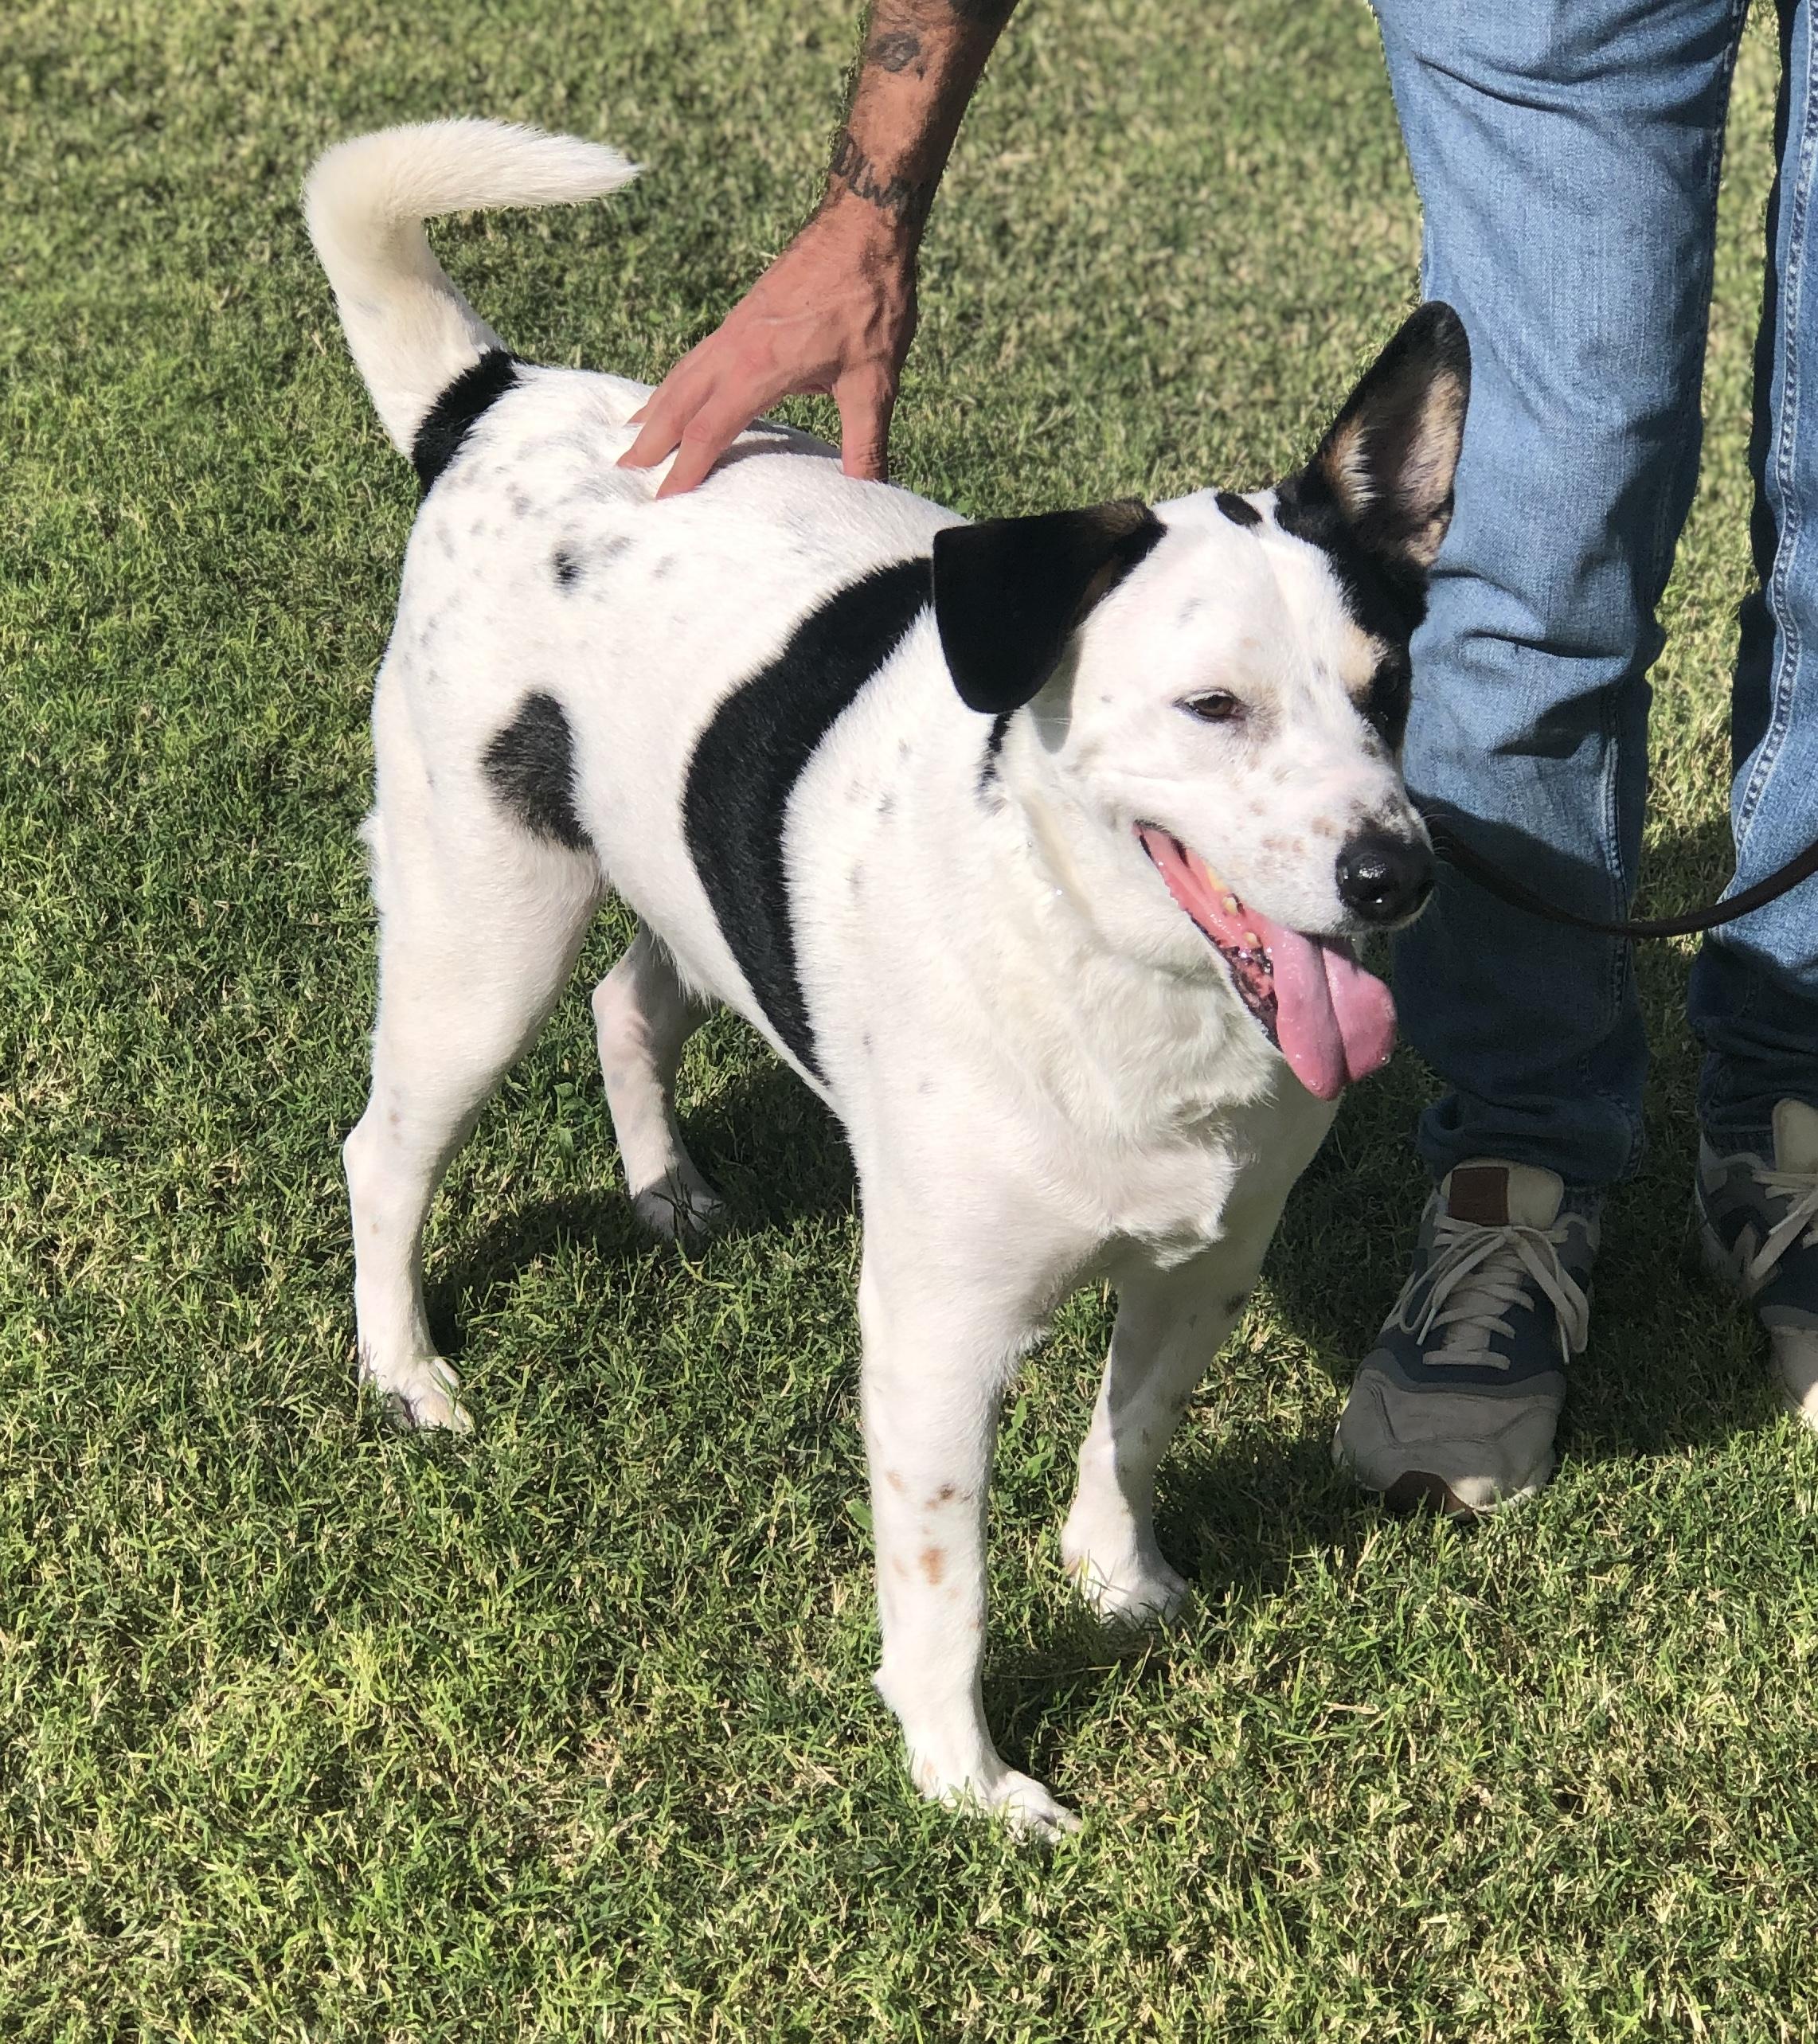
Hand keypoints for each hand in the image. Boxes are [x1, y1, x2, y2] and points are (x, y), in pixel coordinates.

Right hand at [619, 210, 918, 497]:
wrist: (864, 224)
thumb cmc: (870, 299)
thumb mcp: (875, 381)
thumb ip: (867, 442)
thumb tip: (870, 492)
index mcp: (759, 367)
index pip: (709, 430)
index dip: (686, 469)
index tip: (663, 502)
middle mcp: (735, 347)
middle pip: (678, 401)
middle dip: (651, 441)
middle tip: (623, 473)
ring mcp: (735, 329)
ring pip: (682, 375)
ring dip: (655, 409)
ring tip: (633, 436)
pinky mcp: (743, 316)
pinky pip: (697, 357)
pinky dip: (677, 382)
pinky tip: (677, 392)